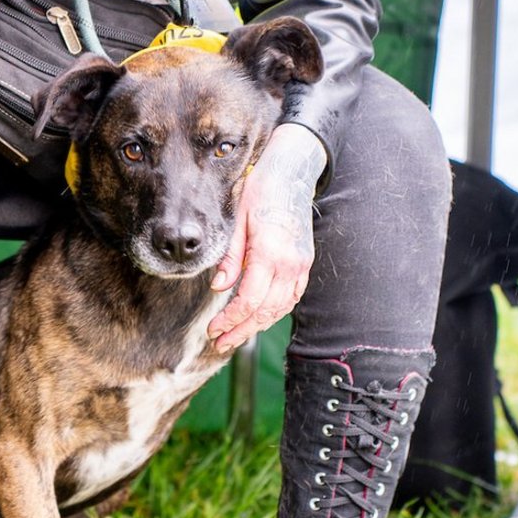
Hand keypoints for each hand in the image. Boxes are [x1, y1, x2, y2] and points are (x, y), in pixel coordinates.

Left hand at [207, 124, 326, 352]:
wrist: (292, 174)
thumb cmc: (261, 193)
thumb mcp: (238, 222)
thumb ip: (230, 257)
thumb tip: (218, 287)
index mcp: (270, 253)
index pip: (249, 300)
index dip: (230, 319)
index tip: (213, 329)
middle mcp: (290, 264)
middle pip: (265, 311)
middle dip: (240, 331)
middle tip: (219, 343)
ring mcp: (301, 265)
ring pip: (280, 309)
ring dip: (256, 326)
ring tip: (235, 338)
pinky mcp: (305, 264)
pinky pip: (291, 298)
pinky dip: (274, 313)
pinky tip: (258, 319)